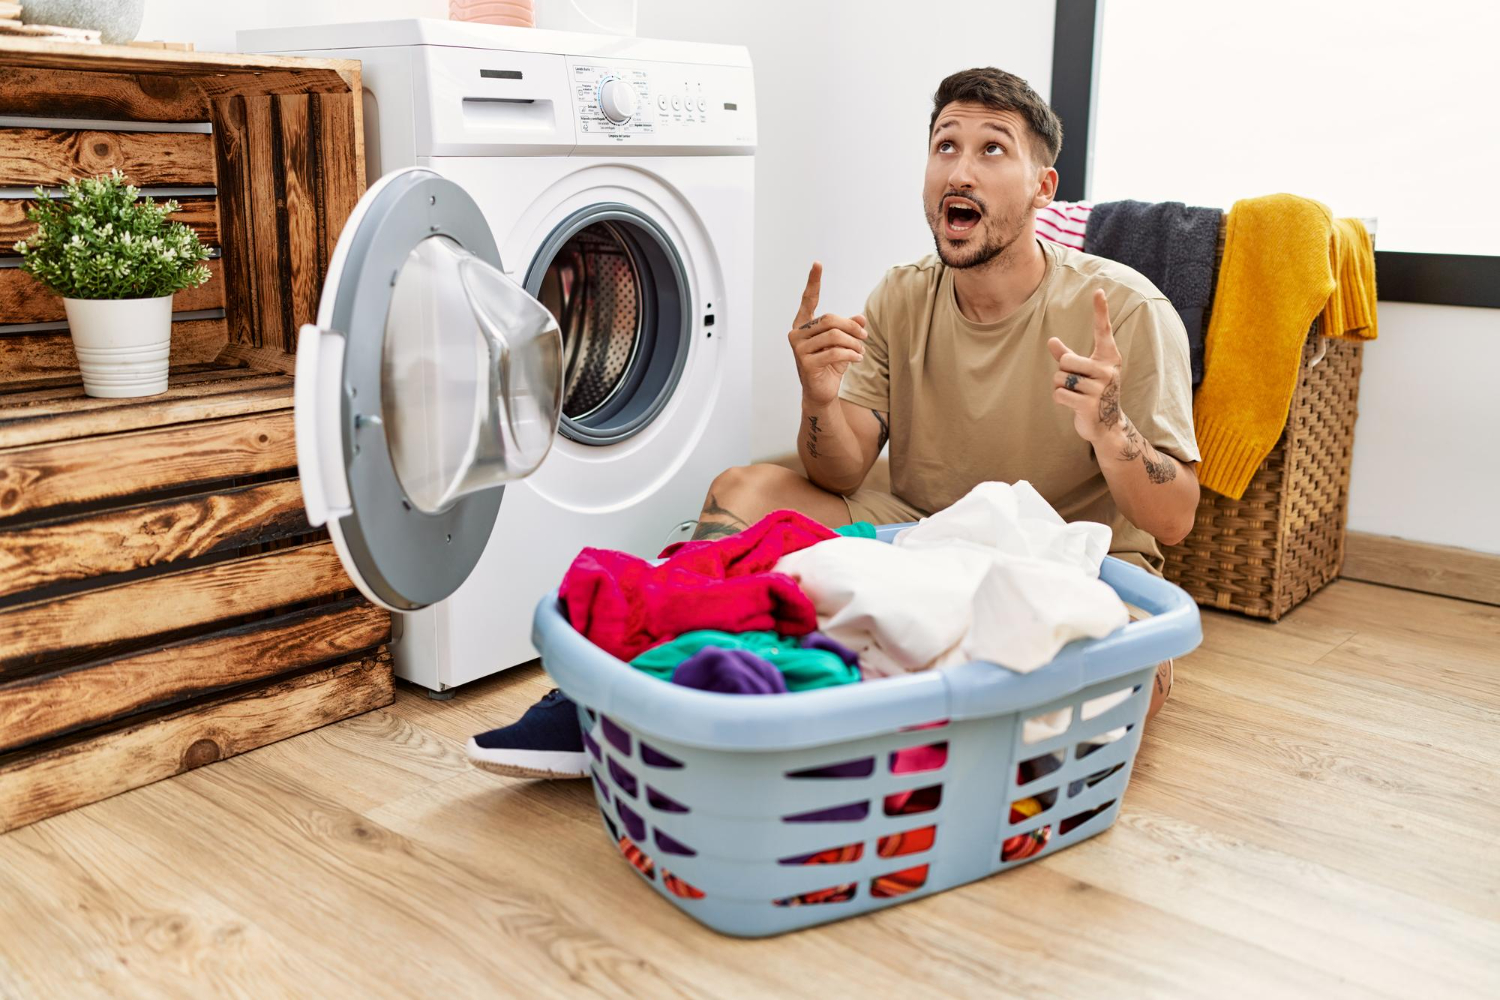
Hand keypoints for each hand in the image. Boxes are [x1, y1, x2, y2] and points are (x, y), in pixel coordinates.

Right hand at [788, 261, 866, 406]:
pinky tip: (858, 359)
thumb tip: (862, 318)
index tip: (817, 263)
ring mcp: (799, 349)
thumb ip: (849, 329)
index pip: (808, 300)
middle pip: (830, 320)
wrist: (821, 393)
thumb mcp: (842, 344)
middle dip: (851, 327)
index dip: (813, 282)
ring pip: (834, 336)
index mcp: (802, 326)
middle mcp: (796, 334)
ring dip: (853, 343)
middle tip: (864, 337)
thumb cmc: (830, 365)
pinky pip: (834, 352)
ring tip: (861, 350)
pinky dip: (851, 355)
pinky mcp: (806, 363)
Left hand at [1048, 289, 1124, 444]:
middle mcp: (1107, 369)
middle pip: (1066, 361)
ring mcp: (1100, 388)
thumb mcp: (1083, 371)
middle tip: (1077, 384)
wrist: (1107, 425)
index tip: (1098, 290)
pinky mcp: (1089, 404)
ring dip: (1061, 387)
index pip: (1103, 330)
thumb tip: (1051, 340)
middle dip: (1063, 373)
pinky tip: (1073, 405)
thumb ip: (1067, 356)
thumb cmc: (1092, 392)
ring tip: (1077, 395)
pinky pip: (1059, 394)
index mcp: (1108, 357)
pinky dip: (1060, 399)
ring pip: (1060, 378)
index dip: (1100, 310)